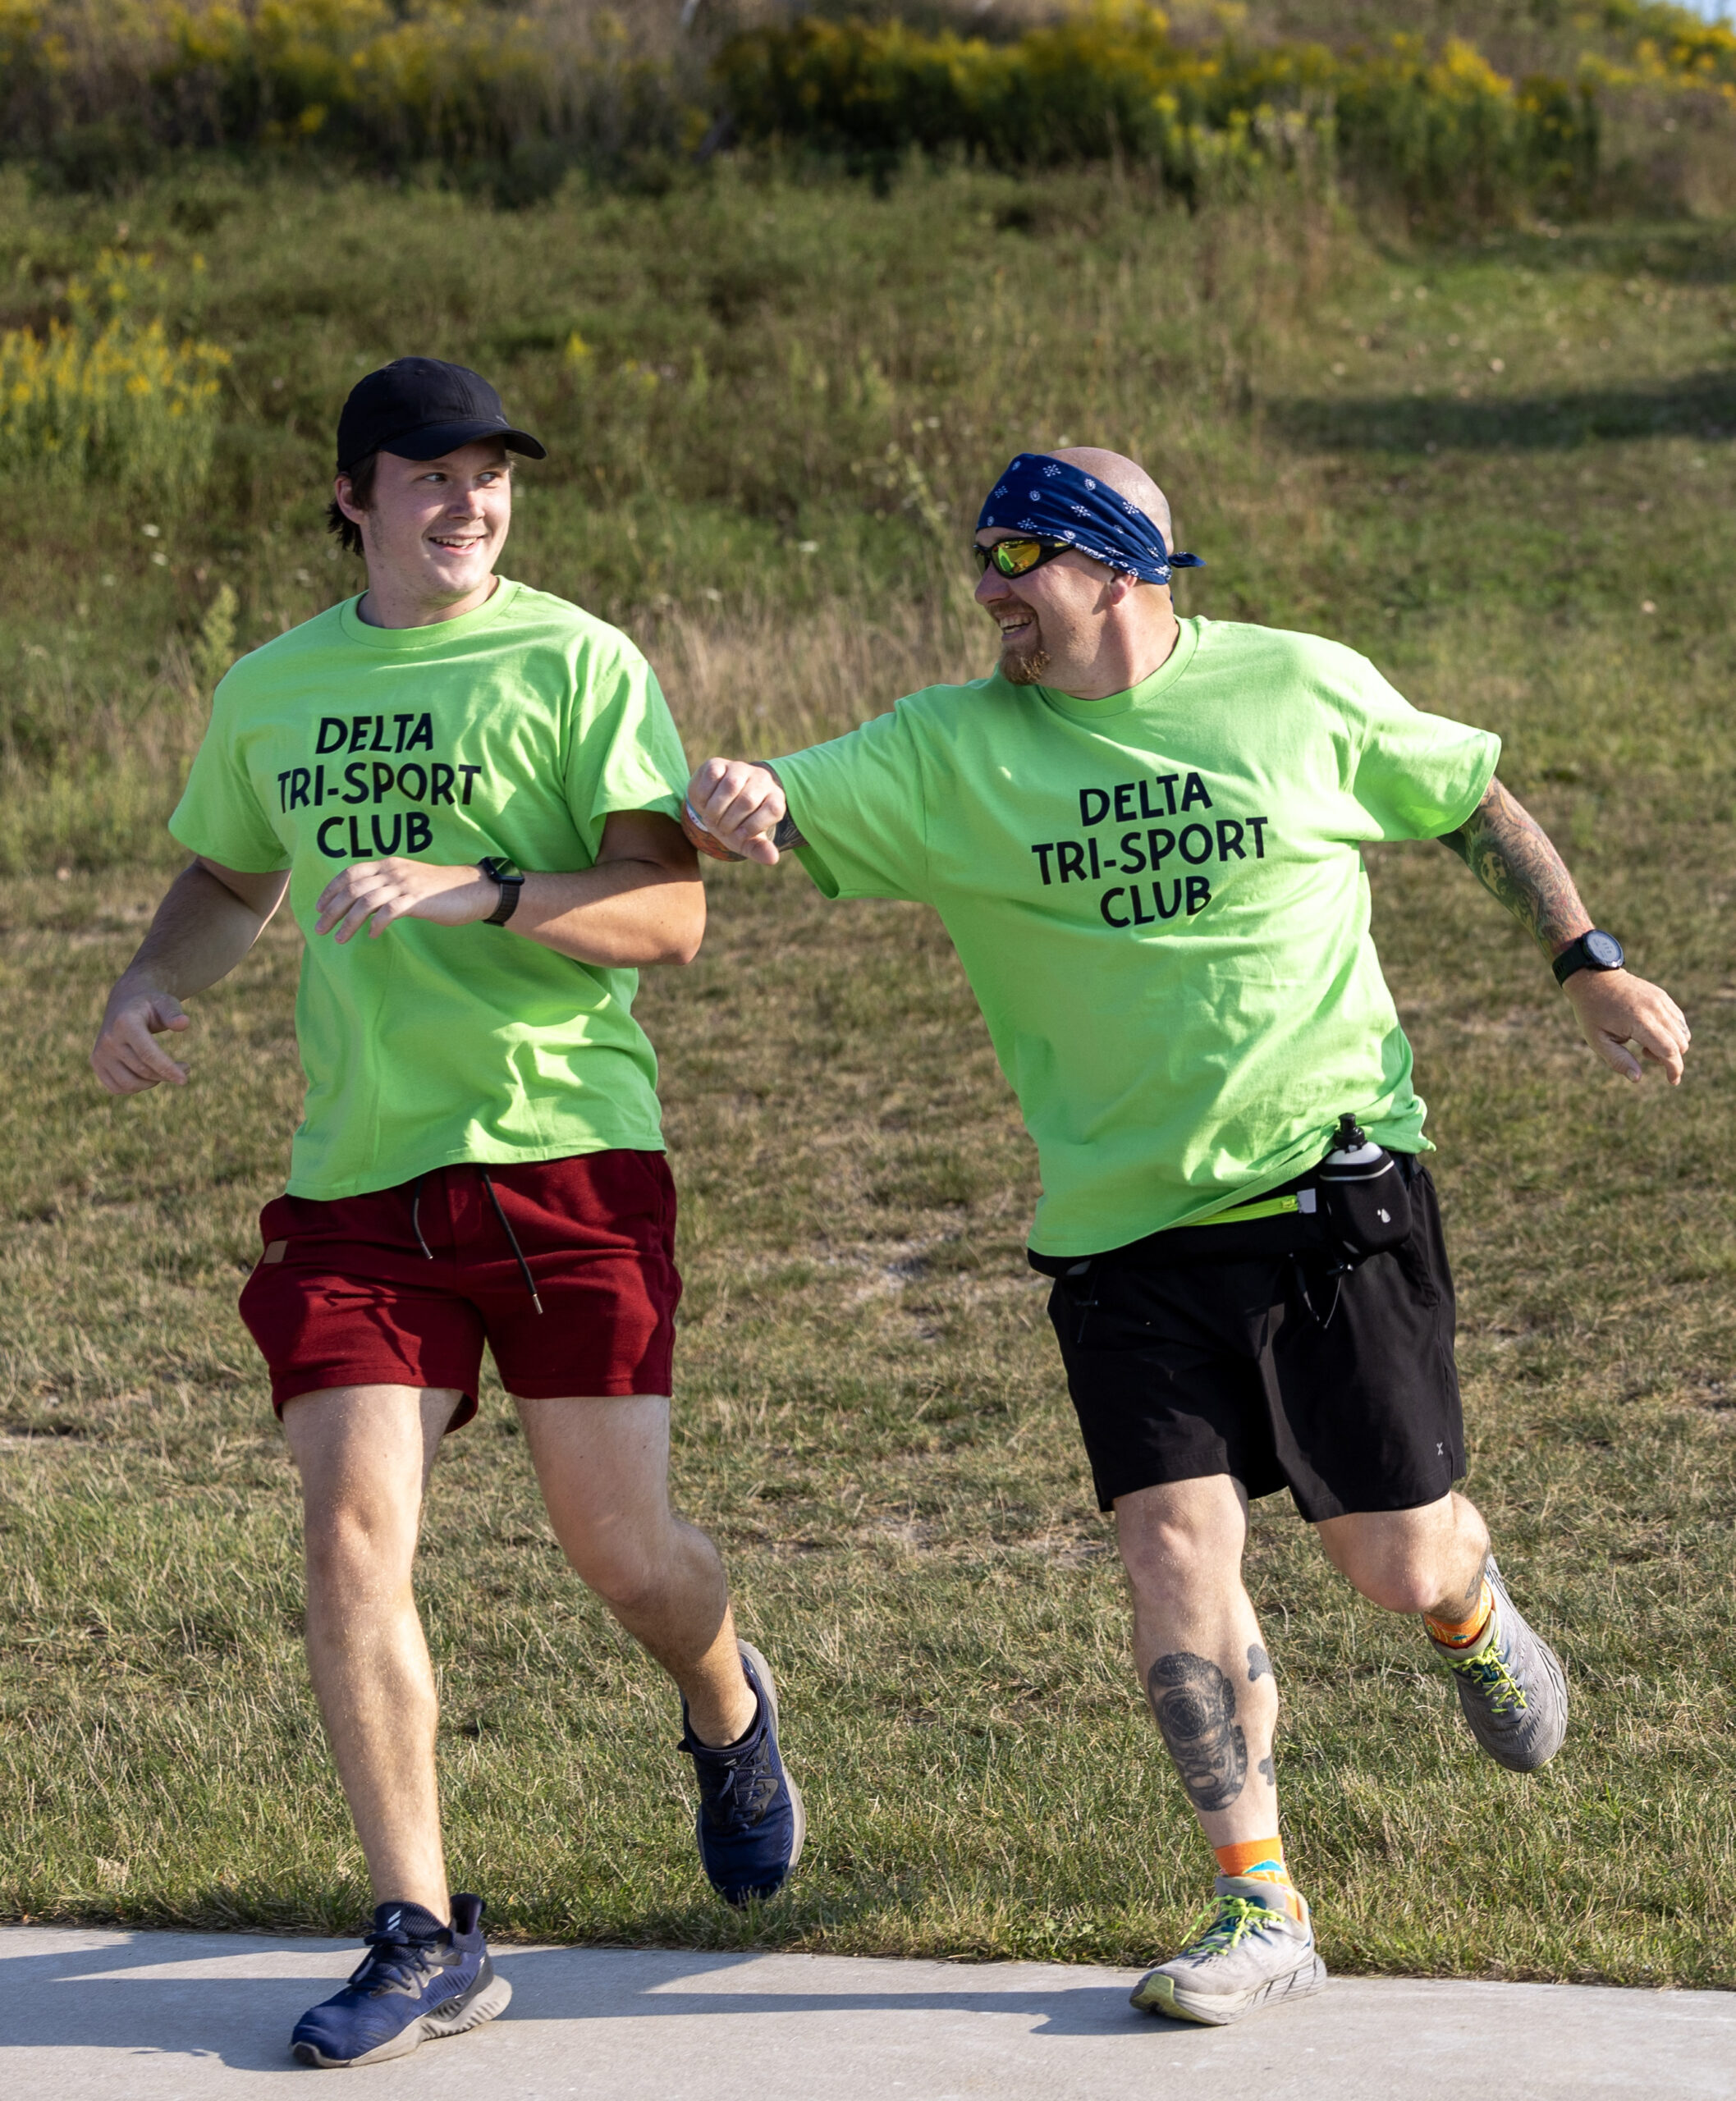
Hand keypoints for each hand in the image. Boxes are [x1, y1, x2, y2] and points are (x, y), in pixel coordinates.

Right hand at [92, 981, 192, 1093]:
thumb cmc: (151, 1005)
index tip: (184, 1080)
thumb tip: (184, 1023)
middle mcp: (108, 1039)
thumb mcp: (165, 1003)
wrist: (125, 1003)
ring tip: (166, 1071)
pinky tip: (149, 1075)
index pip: (147, 1054)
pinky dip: (136, 1087)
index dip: (167, 1069)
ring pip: (130, 1084)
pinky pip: (118, 1088)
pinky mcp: (96, 1063)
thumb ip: (174, 1013)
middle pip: (142, 1070)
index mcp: (125, 1022)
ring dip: (153, 1083)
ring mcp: (100, 1052)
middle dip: (167, 1075)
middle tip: (186, 1069)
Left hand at [314, 859, 496, 942]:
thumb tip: (364, 902)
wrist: (473, 889)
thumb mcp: (408, 881)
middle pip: (352, 888)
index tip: (318, 907)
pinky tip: (372, 935)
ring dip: (348, 922)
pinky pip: (389, 911)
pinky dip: (376, 924)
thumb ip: (387, 886)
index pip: (350, 873)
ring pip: (366, 901)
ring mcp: (405, 884)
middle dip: (332, 910)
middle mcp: (393, 870)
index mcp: (388, 864)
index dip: (331, 889)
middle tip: (319, 928)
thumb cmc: (440, 890)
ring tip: (339, 938)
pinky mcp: (417, 899)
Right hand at [686, 759, 786, 864]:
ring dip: (716, 809)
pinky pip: (712, 777)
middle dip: (729, 822)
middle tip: (721, 829)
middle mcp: (762, 779)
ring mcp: (740, 769)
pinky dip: (704, 796)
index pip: (772, 810)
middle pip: (748, 800)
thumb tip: (773, 859)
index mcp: (775, 798)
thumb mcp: (746, 841)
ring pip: (730, 786)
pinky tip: (704, 803)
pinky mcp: (718, 764)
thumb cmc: (734, 826)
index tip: (740, 836)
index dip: (753, 827)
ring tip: (711, 818)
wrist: (712, 808)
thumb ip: (759, 850)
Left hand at [1562, 967, 1689, 1084]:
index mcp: (1640, 1021)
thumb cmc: (1592, 1012)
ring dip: (1671, 1045)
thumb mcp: (1597, 1040)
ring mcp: (1662, 1000)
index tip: (1672, 1081)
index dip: (1674, 1069)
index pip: (1669, 1050)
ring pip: (1683, 1032)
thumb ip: (1618, 1060)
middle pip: (1680, 1043)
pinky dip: (1672, 1032)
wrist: (1593, 978)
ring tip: (1644, 1043)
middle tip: (1643, 1054)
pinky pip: (1679, 1020)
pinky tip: (1650, 1032)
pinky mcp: (1663, 996)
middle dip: (1669, 1058)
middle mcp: (1656, 1009)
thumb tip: (1637, 1078)